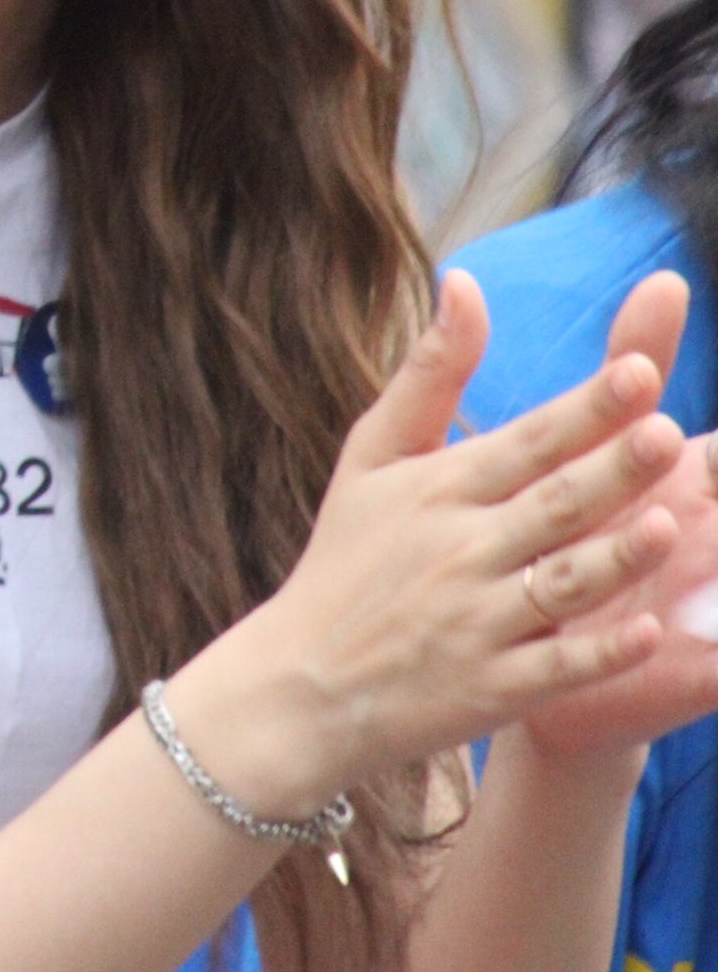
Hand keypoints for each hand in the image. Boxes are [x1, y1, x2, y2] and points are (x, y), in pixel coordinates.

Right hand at [244, 269, 688, 794]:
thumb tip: (464, 280)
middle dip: (612, 470)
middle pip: (552, 504)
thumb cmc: (347, 554)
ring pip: (559, 585)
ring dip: (614, 557)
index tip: (640, 372)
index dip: (584, 409)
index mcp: (440, 488)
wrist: (301, 682)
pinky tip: (647, 633)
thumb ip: (430, 371)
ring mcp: (476, 623)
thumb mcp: (372, 453)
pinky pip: (553, 669)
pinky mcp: (488, 690)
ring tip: (670, 526)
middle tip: (669, 434)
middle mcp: (460, 549)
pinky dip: (597, 653)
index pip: (527, 441)